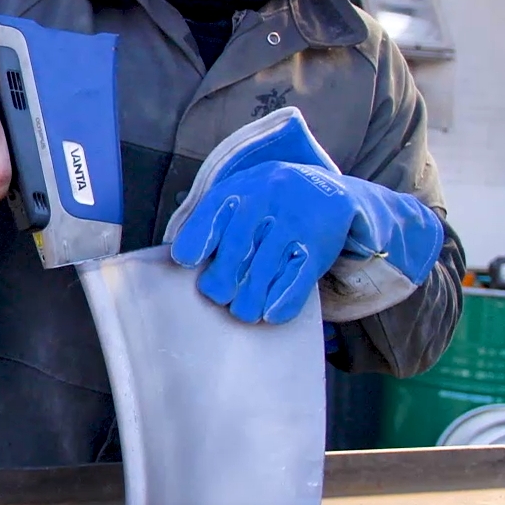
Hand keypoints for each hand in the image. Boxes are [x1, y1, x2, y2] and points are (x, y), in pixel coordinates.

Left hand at [171, 161, 442, 324]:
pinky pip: (298, 276)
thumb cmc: (264, 203)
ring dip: (250, 298)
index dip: (197, 238)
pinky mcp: (318, 243)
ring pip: (265, 267)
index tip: (186, 261)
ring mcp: (294, 221)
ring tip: (243, 312)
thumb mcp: (238, 198)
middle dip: (223, 279)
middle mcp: (265, 200)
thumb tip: (181, 261)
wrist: (323, 189)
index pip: (212, 213)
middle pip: (237, 246)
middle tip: (219, 297)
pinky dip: (283, 299)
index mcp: (238, 189)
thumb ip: (210, 222)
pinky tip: (270, 315)